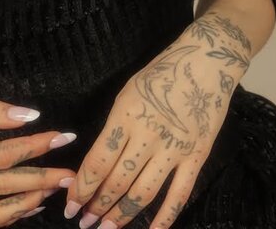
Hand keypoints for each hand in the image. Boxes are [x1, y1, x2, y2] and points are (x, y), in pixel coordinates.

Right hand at [0, 84, 77, 224]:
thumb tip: (30, 115)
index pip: (2, 156)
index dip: (36, 146)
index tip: (63, 136)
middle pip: (4, 189)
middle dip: (41, 180)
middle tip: (70, 173)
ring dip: (26, 205)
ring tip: (51, 190)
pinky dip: (4, 217)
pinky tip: (26, 205)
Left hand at [62, 12, 251, 228]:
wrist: (206, 62)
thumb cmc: (161, 72)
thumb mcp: (128, 93)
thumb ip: (115, 127)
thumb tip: (98, 162)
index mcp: (126, 115)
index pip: (98, 161)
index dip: (82, 188)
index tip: (70, 205)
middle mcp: (148, 135)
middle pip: (118, 181)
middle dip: (97, 207)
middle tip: (84, 223)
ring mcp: (174, 148)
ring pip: (144, 193)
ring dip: (122, 216)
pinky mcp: (197, 157)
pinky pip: (179, 194)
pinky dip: (165, 218)